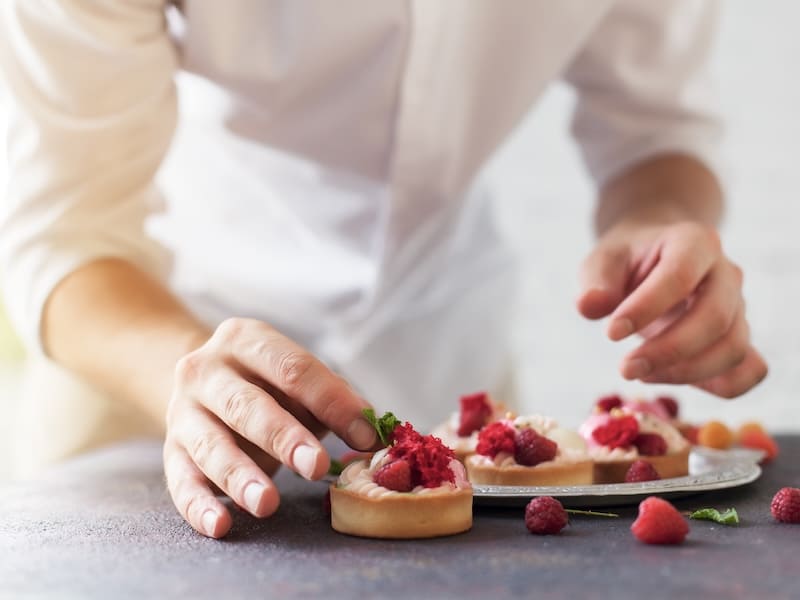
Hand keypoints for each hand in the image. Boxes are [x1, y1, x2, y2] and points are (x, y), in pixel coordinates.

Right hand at [163, 318, 377, 537]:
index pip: (293, 368)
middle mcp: (206, 369)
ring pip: (211, 445)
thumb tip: (375, 432)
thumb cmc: (265, 384)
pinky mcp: (170, 450)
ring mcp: (183, 410)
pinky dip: (199, 506)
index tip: (364, 435)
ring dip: (240, 476)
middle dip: (284, 437)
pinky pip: (180, 481)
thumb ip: (334, 400)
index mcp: (246, 340)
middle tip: (315, 466)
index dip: (332, 402)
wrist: (199, 382)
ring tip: (268, 503)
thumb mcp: (296, 380)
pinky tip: (221, 525)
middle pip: (247, 405)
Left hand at [577, 220, 767, 397]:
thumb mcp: (602, 260)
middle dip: (669, 350)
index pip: (680, 276)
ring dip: (686, 372)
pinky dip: (719, 386)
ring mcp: (738, 307)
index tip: (611, 333)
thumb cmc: (627, 260)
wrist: (652, 259)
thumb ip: (595, 281)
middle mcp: (726, 273)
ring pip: (733, 348)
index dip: (647, 308)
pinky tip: (672, 379)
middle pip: (716, 317)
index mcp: (694, 242)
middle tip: (625, 368)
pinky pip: (749, 369)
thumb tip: (589, 306)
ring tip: (640, 372)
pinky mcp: (739, 337)